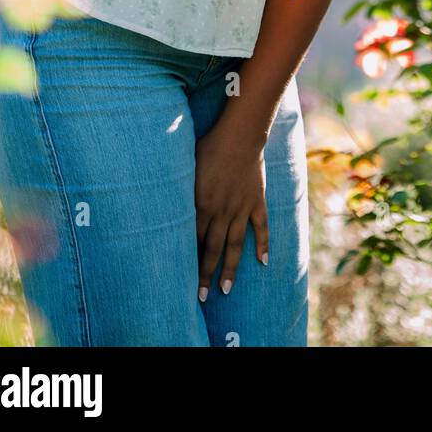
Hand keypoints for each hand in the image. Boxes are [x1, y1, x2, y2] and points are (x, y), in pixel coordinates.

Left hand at [194, 121, 268, 299]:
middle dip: (205, 274)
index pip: (192, 239)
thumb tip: (168, 206)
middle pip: (212, 249)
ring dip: (230, 268)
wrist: (240, 135)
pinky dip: (262, 244)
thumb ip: (181, 190)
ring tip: (226, 289)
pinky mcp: (256, 201)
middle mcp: (221, 211)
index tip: (182, 278)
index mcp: (201, 204)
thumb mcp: (187, 167)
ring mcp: (241, 208)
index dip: (187, 259)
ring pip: (234, 244)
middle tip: (202, 295)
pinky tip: (262, 261)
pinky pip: (260, 227)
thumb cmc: (209, 147)